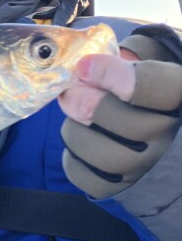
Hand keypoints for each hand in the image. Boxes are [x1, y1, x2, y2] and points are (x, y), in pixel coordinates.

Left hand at [59, 46, 181, 197]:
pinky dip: (73, 159)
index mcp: (179, 94)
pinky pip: (90, 180)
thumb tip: (88, 64)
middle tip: (69, 93)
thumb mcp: (146, 56)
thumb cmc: (144, 80)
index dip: (114, 76)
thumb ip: (125, 54)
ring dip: (76, 131)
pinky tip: (78, 139)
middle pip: (127, 125)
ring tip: (72, 116)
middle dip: (88, 105)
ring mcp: (150, 164)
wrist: (153, 116)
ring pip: (105, 155)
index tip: (86, 66)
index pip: (157, 88)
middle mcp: (171, 133)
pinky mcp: (126, 185)